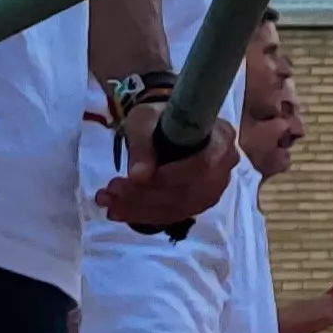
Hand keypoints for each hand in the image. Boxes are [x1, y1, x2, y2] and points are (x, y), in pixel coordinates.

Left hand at [91, 103, 236, 228]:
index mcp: (221, 137)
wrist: (167, 126)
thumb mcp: (145, 121)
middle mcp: (224, 167)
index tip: (136, 180)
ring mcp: (213, 189)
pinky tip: (118, 211)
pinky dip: (142, 215)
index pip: (203, 166)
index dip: (172, 177)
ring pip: (176, 208)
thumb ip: (142, 146)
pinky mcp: (198, 203)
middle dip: (144, 196)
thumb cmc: (159, 117)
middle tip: (110, 191)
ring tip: (107, 201)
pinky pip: (172, 215)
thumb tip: (138, 177)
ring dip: (139, 209)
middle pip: (187, 192)